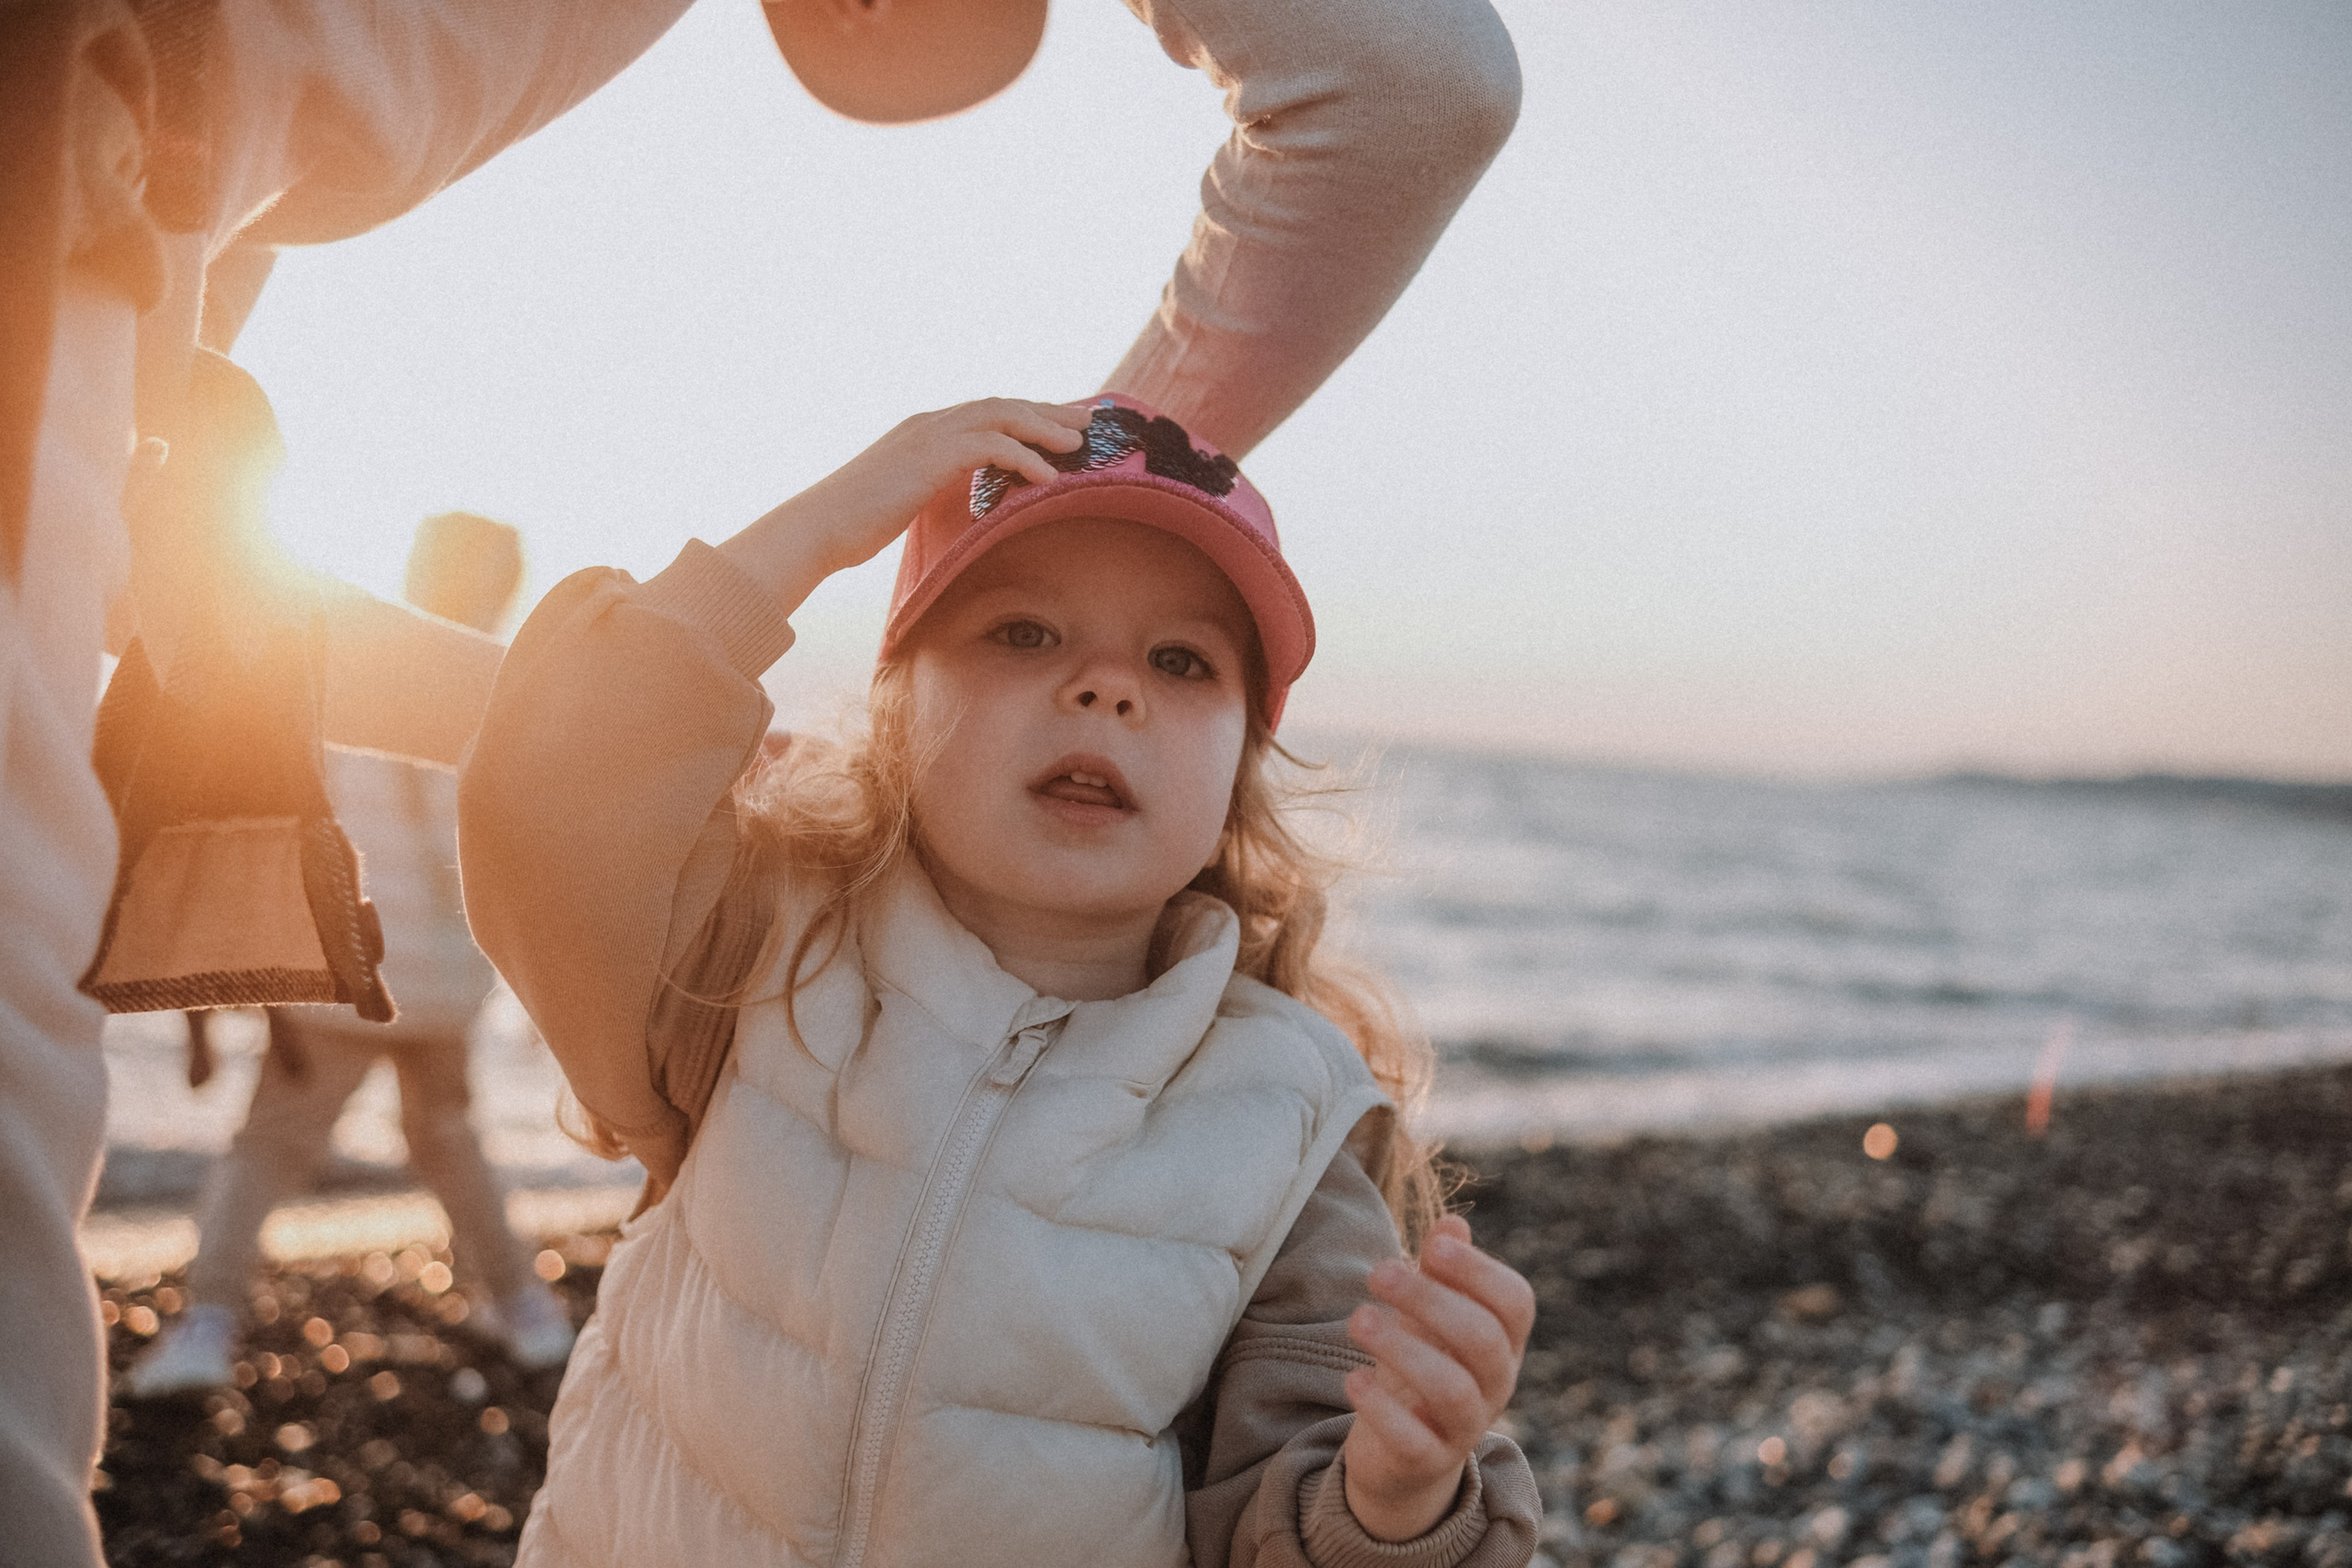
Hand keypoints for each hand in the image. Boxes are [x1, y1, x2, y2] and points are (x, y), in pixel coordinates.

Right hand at [718, 398, 1092, 610]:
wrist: (819, 528)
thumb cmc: (854, 525)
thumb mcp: (903, 501)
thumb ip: (934, 492)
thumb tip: (960, 506)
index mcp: (924, 431)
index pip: (986, 413)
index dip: (1027, 415)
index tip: (1060, 424)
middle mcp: (929, 423)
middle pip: (1002, 405)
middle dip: (1047, 410)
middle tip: (1088, 419)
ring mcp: (929, 434)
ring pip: (1002, 416)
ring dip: (1044, 426)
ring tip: (1078, 442)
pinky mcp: (931, 455)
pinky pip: (991, 447)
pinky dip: (1024, 458)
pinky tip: (1048, 477)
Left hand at [1339, 1214, 1535, 1541]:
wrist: (1404, 1453)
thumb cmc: (1422, 1363)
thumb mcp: (1430, 1314)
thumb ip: (1441, 1270)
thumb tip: (1451, 1223)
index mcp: (1503, 1341)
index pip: (1515, 1302)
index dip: (1479, 1271)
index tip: (1432, 1248)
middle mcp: (1495, 1384)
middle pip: (1483, 1340)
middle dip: (1430, 1300)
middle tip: (1377, 1273)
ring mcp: (1465, 1428)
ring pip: (1452, 1390)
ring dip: (1401, 1348)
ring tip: (1358, 1320)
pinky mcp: (1427, 1462)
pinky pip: (1414, 1441)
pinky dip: (1381, 1408)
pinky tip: (1353, 1379)